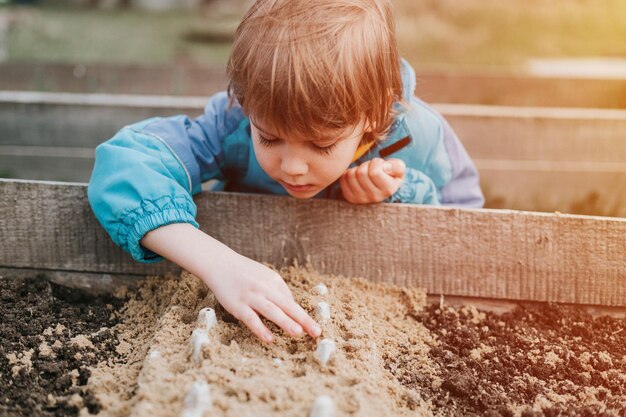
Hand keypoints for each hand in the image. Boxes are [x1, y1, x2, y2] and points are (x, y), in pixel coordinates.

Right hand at [202, 252, 321, 343]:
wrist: (219, 263)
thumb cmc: (244, 273)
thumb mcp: (264, 276)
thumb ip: (277, 290)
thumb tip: (290, 307)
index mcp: (274, 281)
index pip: (290, 301)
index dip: (303, 316)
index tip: (314, 328)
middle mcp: (265, 288)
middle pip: (287, 306)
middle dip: (303, 319)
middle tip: (316, 332)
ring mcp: (251, 297)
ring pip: (272, 311)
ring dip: (286, 322)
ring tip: (298, 333)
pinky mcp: (237, 305)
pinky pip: (251, 319)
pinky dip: (261, 329)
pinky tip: (270, 338)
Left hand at [339, 158, 404, 203]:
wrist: (381, 187)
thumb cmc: (390, 174)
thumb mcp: (398, 168)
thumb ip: (396, 166)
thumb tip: (385, 167)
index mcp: (388, 190)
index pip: (375, 172)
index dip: (376, 162)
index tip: (379, 164)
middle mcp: (374, 197)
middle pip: (361, 173)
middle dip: (366, 165)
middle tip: (371, 168)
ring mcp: (360, 199)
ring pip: (351, 175)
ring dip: (357, 169)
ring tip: (364, 172)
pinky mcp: (350, 198)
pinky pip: (343, 179)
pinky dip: (348, 173)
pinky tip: (356, 176)